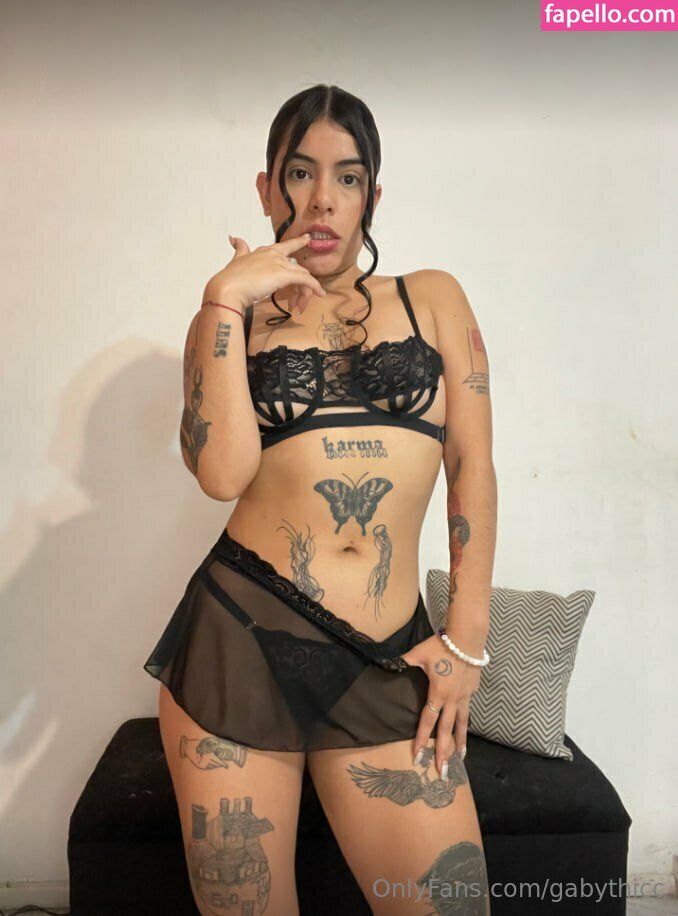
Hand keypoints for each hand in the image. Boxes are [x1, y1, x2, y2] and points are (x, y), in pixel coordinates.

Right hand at [203, 232, 325, 312]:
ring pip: (302, 276)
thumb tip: (233, 237)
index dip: (298, 243)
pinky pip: (306, 280)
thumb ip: (239, 249)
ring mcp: (280, 263)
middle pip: (297, 268)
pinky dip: (314, 287)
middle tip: (297, 302)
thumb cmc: (230, 279)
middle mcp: (274, 255)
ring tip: (298, 307)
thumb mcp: (236, 260)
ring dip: (303, 293)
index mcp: (264, 251)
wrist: (228, 288)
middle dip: (300, 285)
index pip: (285, 247)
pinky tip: (320, 294)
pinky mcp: (285, 274)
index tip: (307, 239)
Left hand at [400, 633, 480, 778]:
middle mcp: (452, 700)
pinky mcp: (472, 691)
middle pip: (447, 731)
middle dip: (444, 753)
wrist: (467, 639)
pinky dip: (465, 723)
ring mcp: (465, 696)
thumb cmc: (441, 646)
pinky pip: (467, 711)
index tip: (418, 757)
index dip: (423, 740)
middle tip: (443, 772)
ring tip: (460, 758)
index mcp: (438, 694)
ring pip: (462, 724)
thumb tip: (387, 663)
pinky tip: (464, 729)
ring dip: (460, 743)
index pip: (428, 722)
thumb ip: (404, 662)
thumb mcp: (418, 654)